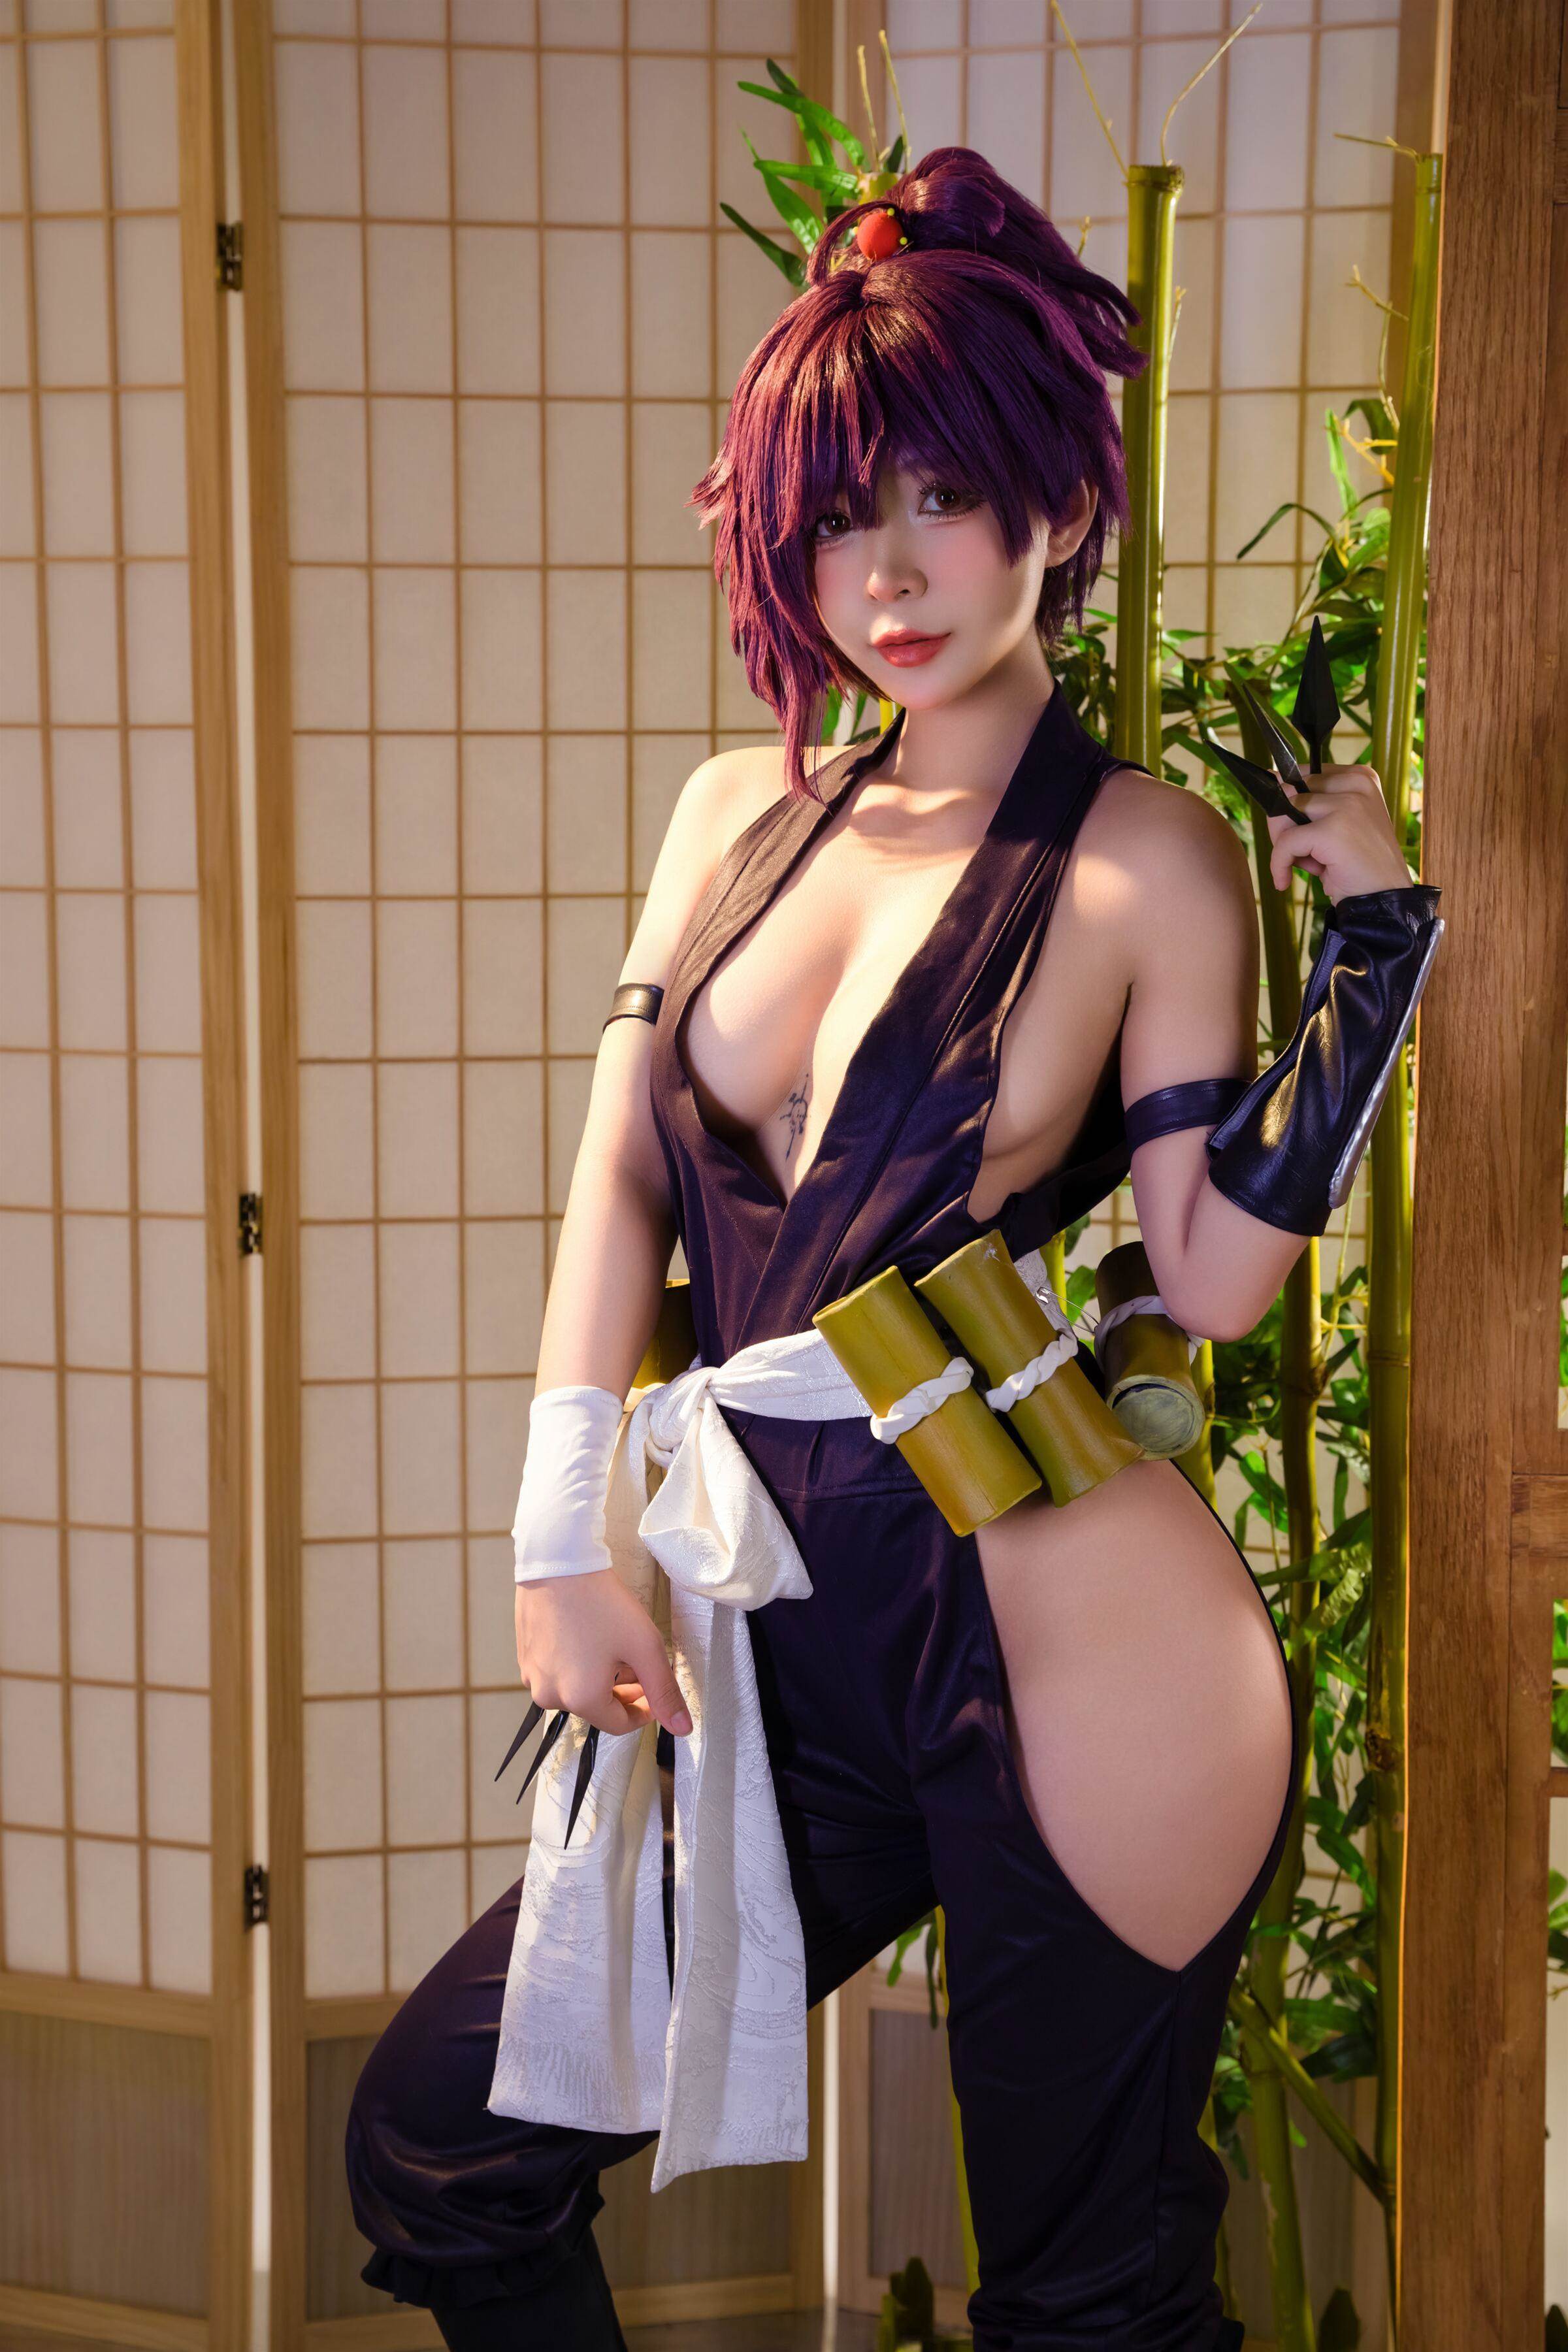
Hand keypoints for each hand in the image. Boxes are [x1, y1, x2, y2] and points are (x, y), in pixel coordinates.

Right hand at [515, 1572, 692, 1740]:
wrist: (558, 1561)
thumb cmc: (602, 1602)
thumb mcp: (644, 1646)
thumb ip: (664, 1691)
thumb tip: (682, 1729)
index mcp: (580, 1699)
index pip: (619, 1724)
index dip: (644, 1710)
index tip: (654, 1688)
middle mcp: (550, 1695)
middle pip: (597, 1706)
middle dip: (622, 1690)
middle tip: (636, 1661)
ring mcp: (531, 1676)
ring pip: (576, 1689)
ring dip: (598, 1677)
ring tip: (612, 1645)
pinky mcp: (524, 1657)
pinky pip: (556, 1673)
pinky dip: (576, 1664)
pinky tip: (587, 1637)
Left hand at [1266, 762, 1412, 901]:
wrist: (1384, 899)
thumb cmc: (1359, 865)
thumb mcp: (1338, 827)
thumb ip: (1311, 807)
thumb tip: (1274, 781)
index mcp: (1361, 778)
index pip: (1305, 776)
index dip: (1292, 805)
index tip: (1299, 830)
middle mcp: (1357, 785)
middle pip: (1292, 792)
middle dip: (1285, 826)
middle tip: (1302, 853)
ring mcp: (1347, 805)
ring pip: (1285, 813)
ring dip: (1284, 845)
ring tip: (1307, 864)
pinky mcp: (1333, 830)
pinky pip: (1285, 842)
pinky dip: (1278, 864)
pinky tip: (1284, 880)